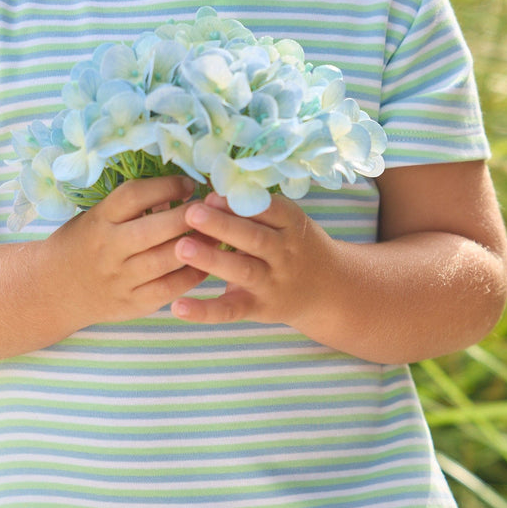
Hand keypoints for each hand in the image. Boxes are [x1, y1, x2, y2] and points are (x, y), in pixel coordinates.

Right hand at [43, 174, 208, 326]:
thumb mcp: (95, 217)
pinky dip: (192, 275)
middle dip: (190, 216)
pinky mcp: (130, 304)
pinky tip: (207, 263)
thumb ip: (130, 206)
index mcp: (98, 220)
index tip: (189, 184)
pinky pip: (169, 289)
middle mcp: (108, 249)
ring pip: (166, 260)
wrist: (52, 291)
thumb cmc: (82, 245)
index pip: (135, 195)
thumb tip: (179, 189)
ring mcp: (119, 279)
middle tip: (213, 208)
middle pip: (155, 229)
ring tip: (218, 233)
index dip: (167, 186)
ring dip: (198, 246)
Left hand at [170, 190, 334, 324]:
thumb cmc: (294, 246)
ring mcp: (272, 283)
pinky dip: (204, 311)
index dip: (239, 203)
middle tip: (192, 213)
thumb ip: (254, 211)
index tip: (210, 196)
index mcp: (291, 225)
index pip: (268, 210)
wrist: (328, 290)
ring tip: (182, 248)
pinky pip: (230, 311)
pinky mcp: (258, 308)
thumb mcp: (287, 223)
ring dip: (212, 259)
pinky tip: (178, 307)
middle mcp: (284, 254)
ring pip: (242, 271)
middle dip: (222, 225)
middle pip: (254, 239)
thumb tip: (210, 197)